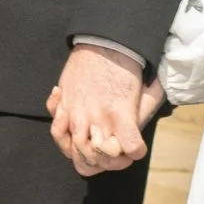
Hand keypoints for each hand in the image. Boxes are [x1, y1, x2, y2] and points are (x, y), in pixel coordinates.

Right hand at [46, 44, 159, 173]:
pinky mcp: (64, 105)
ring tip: (96, 148)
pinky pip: (57, 131)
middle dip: (112, 162)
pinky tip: (72, 131)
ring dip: (88, 156)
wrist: (104, 41)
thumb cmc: (127, 65)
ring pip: (76, 152)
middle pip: (100, 158)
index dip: (136, 152)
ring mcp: (77, 113)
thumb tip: (142, 128)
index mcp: (121, 114)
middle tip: (117, 152)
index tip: (136, 147)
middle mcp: (97, 118)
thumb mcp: (146, 88)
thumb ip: (145, 111)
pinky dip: (63, 137)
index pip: (132, 149)